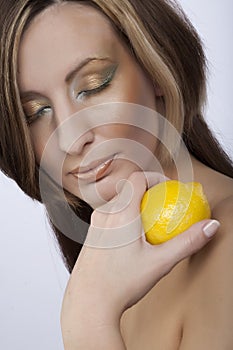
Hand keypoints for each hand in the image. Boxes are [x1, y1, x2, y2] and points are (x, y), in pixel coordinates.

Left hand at [60, 171, 218, 347]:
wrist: (88, 303)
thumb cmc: (121, 283)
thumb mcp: (160, 263)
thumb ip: (187, 242)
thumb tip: (210, 226)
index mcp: (120, 214)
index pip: (136, 178)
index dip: (154, 176)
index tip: (168, 187)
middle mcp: (104, 215)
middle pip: (128, 189)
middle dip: (148, 191)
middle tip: (163, 204)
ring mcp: (95, 225)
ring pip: (118, 203)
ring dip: (135, 204)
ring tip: (150, 221)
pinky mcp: (91, 236)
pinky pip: (109, 216)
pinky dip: (124, 216)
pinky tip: (133, 238)